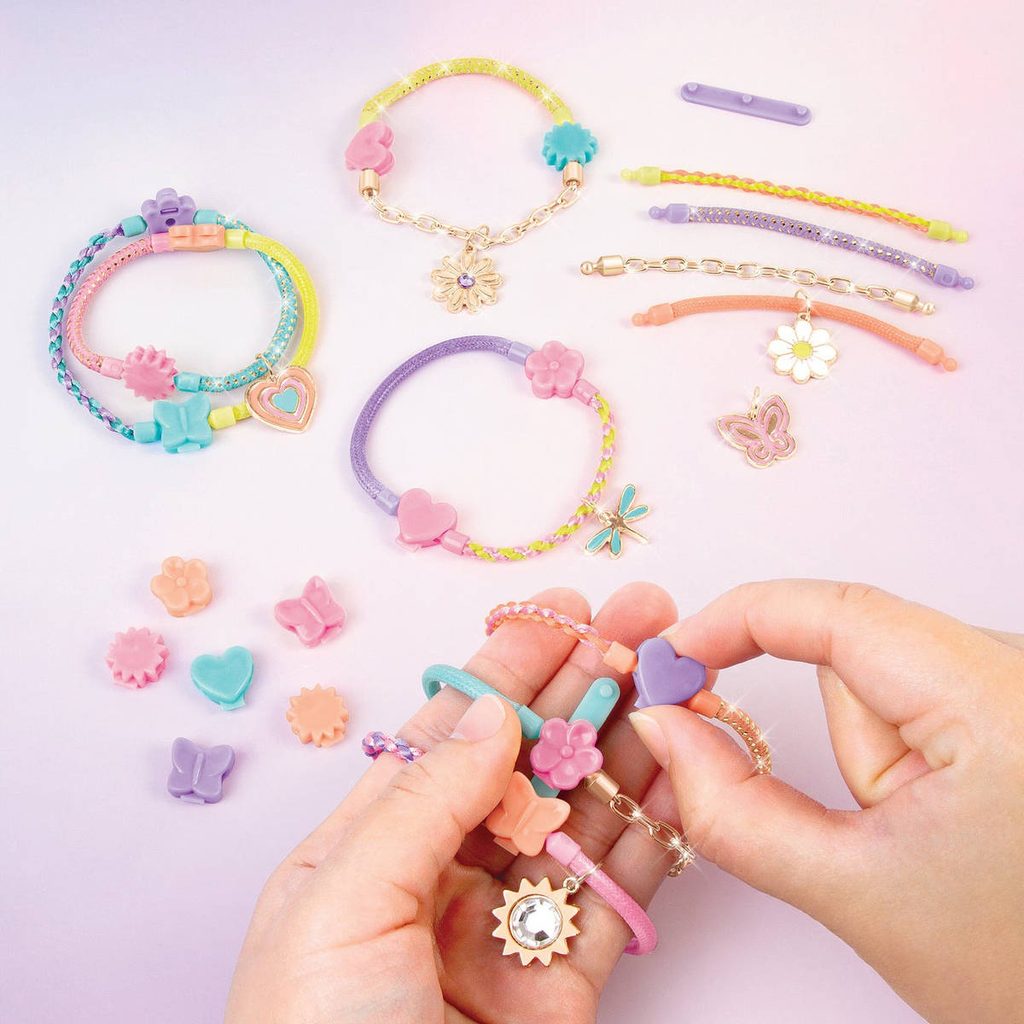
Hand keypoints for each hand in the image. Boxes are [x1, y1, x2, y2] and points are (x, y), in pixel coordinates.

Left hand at [226, 584, 679, 1023]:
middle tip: (643, 626)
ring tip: (677, 685)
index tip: (564, 613)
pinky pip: (617, 892)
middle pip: (526, 758)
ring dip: (629, 745)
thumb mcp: (341, 908)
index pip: (451, 731)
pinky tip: (684, 777)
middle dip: (584, 686)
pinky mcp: (563, 980)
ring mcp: (505, 925)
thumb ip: (421, 804)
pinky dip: (653, 834)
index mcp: (367, 848)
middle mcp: (439, 875)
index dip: (510, 665)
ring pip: (579, 815)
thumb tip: (487, 712)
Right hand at [628, 581, 1023, 1023]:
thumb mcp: (854, 894)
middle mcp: (1017, 672)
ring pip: (884, 677)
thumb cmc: (1015, 969)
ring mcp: (1016, 685)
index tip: (671, 657)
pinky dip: (891, 747)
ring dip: (867, 753)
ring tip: (915, 832)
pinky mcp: (1009, 703)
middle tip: (844, 810)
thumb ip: (732, 808)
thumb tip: (661, 727)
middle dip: (831, 735)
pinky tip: (938, 814)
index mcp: (995, 704)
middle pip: (858, 653)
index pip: (839, 613)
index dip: (737, 621)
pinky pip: (914, 693)